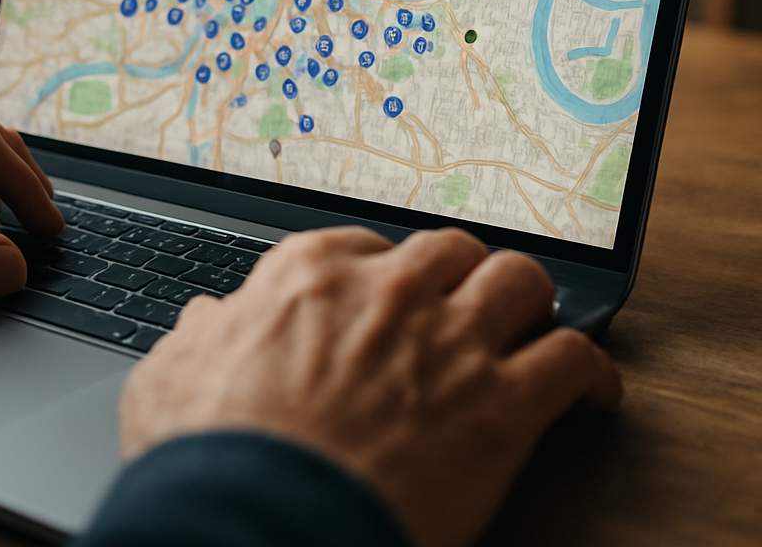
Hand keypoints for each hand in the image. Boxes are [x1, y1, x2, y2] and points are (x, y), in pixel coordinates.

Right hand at [119, 226, 621, 546]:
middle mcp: (391, 291)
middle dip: (460, 272)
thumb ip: (197, 336)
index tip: (391, 293)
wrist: (258, 520)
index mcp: (314, 274)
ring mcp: (451, 341)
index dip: (385, 271)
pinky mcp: (500, 404)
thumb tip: (207, 320)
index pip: (370, 244)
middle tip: (463, 299)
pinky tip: (591, 386)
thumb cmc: (212, 452)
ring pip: (521, 280)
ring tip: (527, 320)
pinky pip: (572, 360)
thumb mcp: (172, 376)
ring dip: (527, 299)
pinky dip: (589, 370)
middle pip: (453, 249)